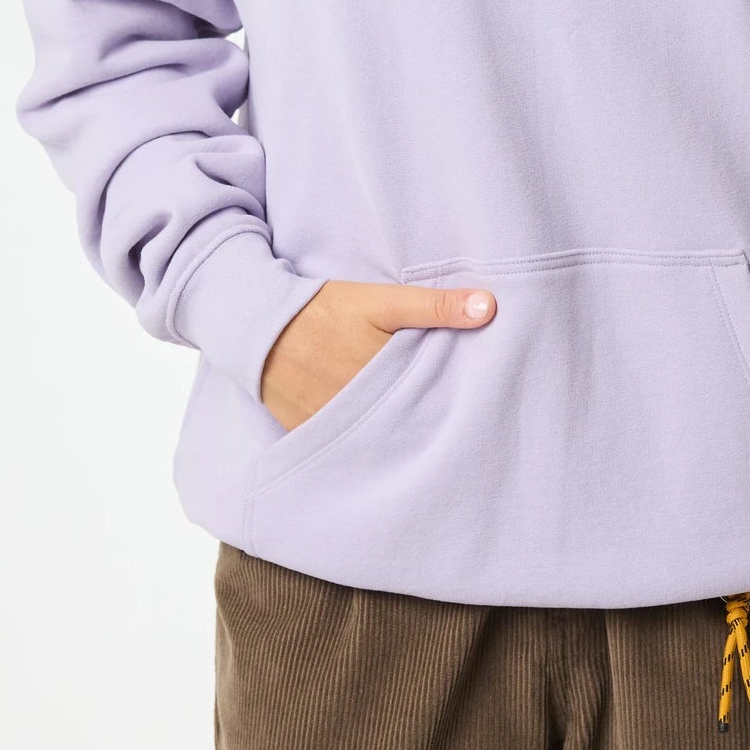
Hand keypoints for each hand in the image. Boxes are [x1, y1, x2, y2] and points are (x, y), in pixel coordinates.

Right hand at [258, 277, 496, 431]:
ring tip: (423, 438)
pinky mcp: (312, 436)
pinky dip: (364, 444)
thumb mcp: (380, 301)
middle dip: (428, 423)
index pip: (431, 399)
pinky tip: (382, 442)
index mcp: (381, 376)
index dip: (453, 402)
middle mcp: (358, 408)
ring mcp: (334, 426)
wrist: (259, 326)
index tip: (475, 405)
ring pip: (378, 439)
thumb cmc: (324, 309)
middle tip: (456, 427)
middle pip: (406, 422)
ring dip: (398, 436)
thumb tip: (489, 307)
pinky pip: (347, 448)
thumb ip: (434, 306)